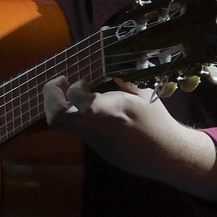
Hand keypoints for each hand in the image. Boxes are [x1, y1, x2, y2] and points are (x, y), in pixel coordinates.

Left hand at [43, 75, 216, 202]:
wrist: (166, 155)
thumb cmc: (157, 121)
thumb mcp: (142, 93)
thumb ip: (121, 78)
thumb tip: (106, 62)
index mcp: (110, 112)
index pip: (74, 100)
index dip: (71, 87)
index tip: (82, 79)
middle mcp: (96, 129)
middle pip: (55, 119)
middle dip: (50, 97)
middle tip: (61, 83)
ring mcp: (93, 142)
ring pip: (62, 126)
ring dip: (61, 106)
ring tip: (75, 93)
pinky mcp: (96, 149)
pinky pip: (76, 130)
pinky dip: (74, 115)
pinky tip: (90, 107)